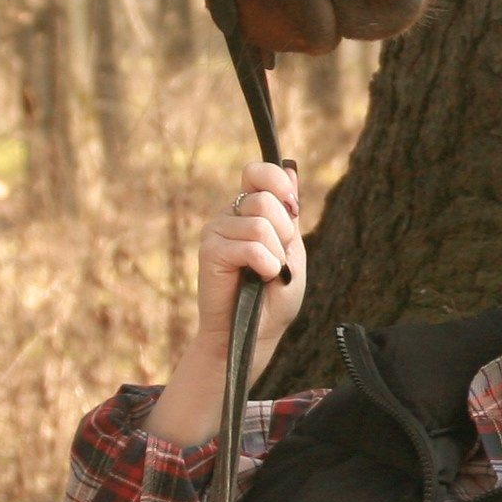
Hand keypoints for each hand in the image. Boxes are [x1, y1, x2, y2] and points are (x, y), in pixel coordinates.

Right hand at [195, 159, 304, 363]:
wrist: (254, 334)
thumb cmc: (274, 296)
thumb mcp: (292, 249)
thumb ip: (288, 212)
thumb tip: (289, 167)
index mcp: (249, 210)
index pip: (258, 171)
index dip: (277, 183)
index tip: (291, 208)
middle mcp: (230, 215)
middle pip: (265, 199)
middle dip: (284, 233)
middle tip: (276, 258)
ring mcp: (217, 231)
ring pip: (260, 225)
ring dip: (276, 255)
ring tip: (266, 274)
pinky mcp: (210, 251)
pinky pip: (251, 247)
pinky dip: (266, 266)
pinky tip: (257, 279)